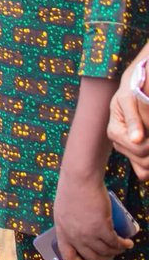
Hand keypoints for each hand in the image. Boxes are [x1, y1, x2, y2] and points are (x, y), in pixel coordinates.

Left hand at [53, 169, 132, 259]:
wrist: (80, 177)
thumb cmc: (72, 186)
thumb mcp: (63, 208)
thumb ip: (70, 221)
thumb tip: (80, 230)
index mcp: (62, 230)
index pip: (68, 256)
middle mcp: (74, 235)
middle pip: (90, 256)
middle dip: (103, 258)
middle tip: (110, 254)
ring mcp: (88, 233)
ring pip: (105, 251)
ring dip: (116, 252)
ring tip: (122, 247)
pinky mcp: (102, 227)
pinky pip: (115, 242)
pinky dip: (123, 245)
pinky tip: (128, 242)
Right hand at [108, 56, 148, 179]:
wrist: (134, 88)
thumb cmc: (132, 89)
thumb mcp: (129, 98)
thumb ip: (133, 119)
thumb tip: (136, 139)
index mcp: (115, 132)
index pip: (140, 148)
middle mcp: (119, 144)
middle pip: (144, 162)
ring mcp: (127, 151)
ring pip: (145, 170)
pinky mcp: (135, 154)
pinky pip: (144, 171)